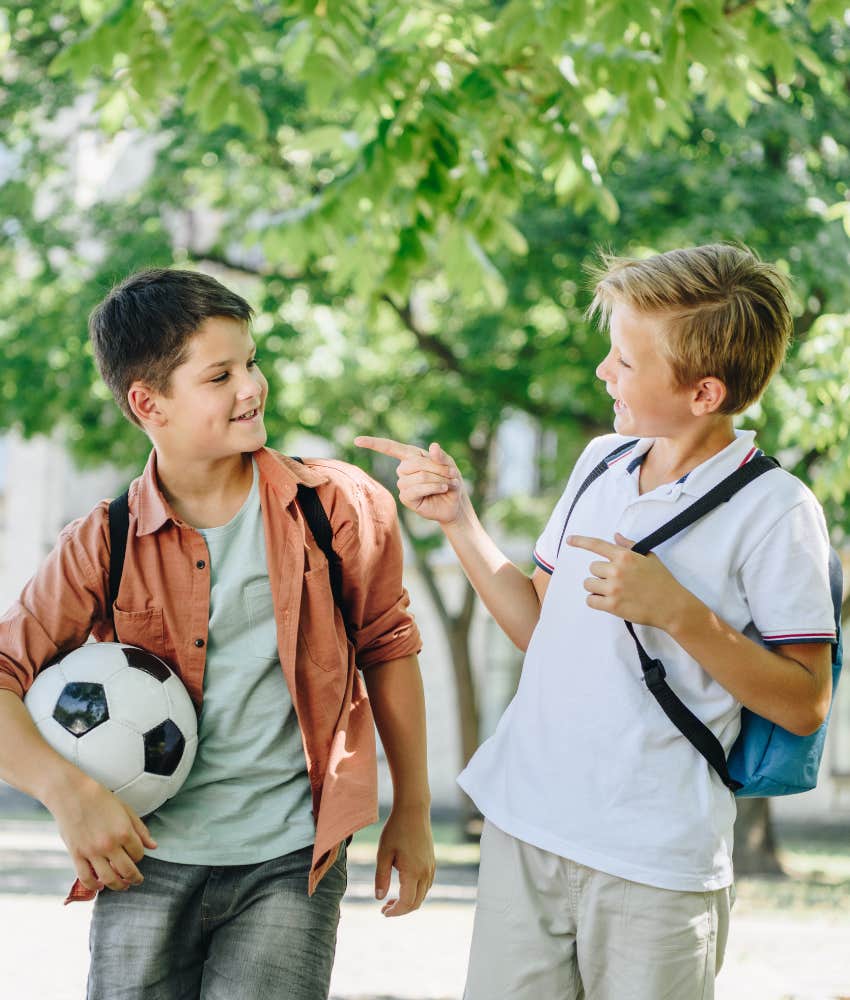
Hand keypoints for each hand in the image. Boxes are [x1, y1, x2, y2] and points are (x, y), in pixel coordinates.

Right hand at [47, 770, 156, 891]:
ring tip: (122, 886)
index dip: (140, 856)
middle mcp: (109, 844)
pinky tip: (100, 886)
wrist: (72, 794)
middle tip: (136, 880)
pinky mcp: (76, 855)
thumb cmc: (100, 799)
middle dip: (134, 878)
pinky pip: (86, 877)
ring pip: (108, 878)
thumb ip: (140, 829)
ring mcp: (92, 852)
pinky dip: (94, 886)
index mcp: (124, 831)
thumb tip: (153, 846)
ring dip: (118, 886)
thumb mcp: (126, 810)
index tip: (137, 855)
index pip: (139, 854)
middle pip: (127, 870)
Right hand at [354, 437, 463, 524]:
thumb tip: (432, 446)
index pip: (390, 447)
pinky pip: (415, 489)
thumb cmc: (450, 480)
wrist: (455, 503)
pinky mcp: (406, 498)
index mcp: (411, 456)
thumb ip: (441, 456)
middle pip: (411, 463)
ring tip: (448, 483)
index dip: (374, 443)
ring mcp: (403, 485)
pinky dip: (432, 487)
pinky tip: (442, 489)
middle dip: (435, 467)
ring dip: (436, 479)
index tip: (356, 440)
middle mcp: (404, 470)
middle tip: (451, 473)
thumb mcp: (449, 464)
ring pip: (416, 476)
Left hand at [374, 804, 434, 916]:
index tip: (383, 912)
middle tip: (384, 908)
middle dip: (401, 910)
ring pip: (422, 895)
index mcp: (413, 872)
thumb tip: (378, 898)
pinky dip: (416, 892)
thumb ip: (381, 877)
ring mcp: (431, 867)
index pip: (406, 903)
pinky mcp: (432, 862)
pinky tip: (403, 887)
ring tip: (391, 899)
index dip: (395, 912)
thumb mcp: (383, 853)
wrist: (413, 810)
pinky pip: (426, 885)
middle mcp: (425, 872)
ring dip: (409, 902)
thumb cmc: (396, 829)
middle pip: (416, 903)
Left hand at [567, 532, 690, 629]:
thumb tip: (616, 536)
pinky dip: (596, 602)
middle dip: (601, 574)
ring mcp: (613, 588)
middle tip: (616, 582)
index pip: (597, 545)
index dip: (581, 541)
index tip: (569, 540)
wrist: (673, 606)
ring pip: (588, 584)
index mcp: (625, 556)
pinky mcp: (612, 606)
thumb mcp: (649, 557)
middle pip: (592, 568)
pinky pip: (590, 601)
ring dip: (596, 588)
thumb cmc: (663, 581)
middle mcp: (617, 570)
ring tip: (613, 592)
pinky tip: (608, 602)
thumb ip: (630, 546)